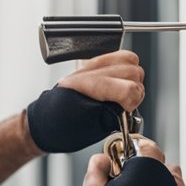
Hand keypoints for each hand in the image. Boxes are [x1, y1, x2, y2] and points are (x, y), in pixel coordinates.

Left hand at [26, 51, 144, 152]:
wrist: (50, 116)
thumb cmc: (63, 123)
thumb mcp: (87, 127)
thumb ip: (111, 115)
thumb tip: (128, 109)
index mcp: (87, 85)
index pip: (128, 87)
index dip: (132, 102)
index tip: (124, 110)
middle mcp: (91, 70)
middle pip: (135, 72)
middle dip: (135, 90)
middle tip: (124, 103)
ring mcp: (94, 63)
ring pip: (132, 61)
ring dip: (133, 79)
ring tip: (121, 93)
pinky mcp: (98, 62)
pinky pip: (125, 58)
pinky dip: (127, 72)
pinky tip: (118, 84)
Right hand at [82, 139, 185, 185]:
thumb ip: (97, 166)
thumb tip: (103, 159)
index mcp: (148, 166)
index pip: (150, 147)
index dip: (140, 148)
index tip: (133, 152)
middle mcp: (166, 177)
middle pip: (164, 163)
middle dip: (151, 166)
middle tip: (137, 174)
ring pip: (174, 180)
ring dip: (163, 180)